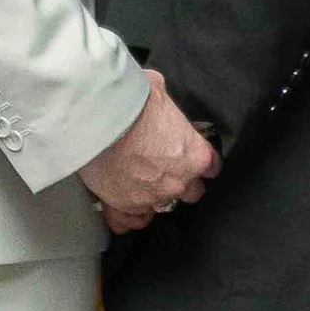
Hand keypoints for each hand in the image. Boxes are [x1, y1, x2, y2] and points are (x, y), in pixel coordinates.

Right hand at [80, 68, 218, 235]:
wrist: (99, 120)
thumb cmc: (131, 103)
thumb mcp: (156, 88)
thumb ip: (162, 102)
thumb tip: (155, 90)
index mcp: (194, 155)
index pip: (211, 167)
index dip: (200, 160)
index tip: (192, 156)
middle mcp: (177, 182)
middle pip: (191, 192)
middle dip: (181, 182)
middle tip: (163, 167)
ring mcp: (151, 198)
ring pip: (160, 206)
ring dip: (152, 195)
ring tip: (137, 180)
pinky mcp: (123, 206)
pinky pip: (130, 222)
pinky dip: (127, 216)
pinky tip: (124, 207)